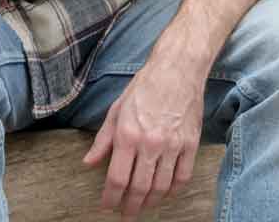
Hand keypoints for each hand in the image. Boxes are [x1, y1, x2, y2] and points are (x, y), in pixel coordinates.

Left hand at [81, 57, 204, 216]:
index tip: (107, 207)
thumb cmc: (144, 87)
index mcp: (127, 135)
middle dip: (130, 207)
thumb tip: (88, 163)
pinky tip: (165, 193)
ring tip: (143, 207)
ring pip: (161, 187)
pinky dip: (173, 190)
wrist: (177, 70)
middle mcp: (150, 144)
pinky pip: (182, 177)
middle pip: (139, 188)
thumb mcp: (116, 110)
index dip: (111, 198)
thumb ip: (102, 140)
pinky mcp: (190, 144)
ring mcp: (172, 146)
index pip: (117, 179)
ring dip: (151, 202)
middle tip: (126, 215)